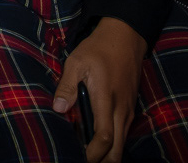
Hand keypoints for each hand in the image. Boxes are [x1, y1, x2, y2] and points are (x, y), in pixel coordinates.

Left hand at [53, 17, 146, 162]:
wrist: (125, 37)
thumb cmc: (98, 49)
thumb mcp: (76, 62)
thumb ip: (67, 86)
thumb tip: (58, 109)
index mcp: (107, 101)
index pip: (104, 138)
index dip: (92, 154)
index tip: (79, 158)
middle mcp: (122, 110)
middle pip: (117, 150)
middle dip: (102, 160)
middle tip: (81, 159)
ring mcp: (128, 110)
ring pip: (121, 143)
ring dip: (106, 152)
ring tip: (84, 151)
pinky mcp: (129, 107)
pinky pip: (122, 132)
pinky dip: (111, 142)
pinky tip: (92, 137)